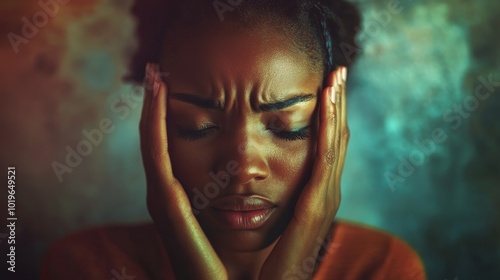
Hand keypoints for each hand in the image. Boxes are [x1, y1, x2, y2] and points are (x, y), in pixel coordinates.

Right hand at [139, 63, 226, 279]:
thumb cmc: (221, 261)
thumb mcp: (220, 224)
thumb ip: (221, 200)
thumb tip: (237, 178)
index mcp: (178, 197)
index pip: (167, 148)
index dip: (165, 117)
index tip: (171, 84)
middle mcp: (165, 194)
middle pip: (154, 140)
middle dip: (154, 105)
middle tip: (156, 71)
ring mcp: (162, 199)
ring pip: (152, 143)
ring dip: (152, 107)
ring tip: (155, 75)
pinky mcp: (167, 206)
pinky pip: (157, 157)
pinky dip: (154, 126)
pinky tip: (158, 98)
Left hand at [259, 67, 348, 279]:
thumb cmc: (269, 254)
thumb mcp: (273, 215)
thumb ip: (276, 191)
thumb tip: (262, 170)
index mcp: (316, 192)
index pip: (326, 145)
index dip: (328, 115)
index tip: (325, 84)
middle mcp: (326, 191)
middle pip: (336, 138)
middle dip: (338, 104)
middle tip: (338, 71)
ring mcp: (325, 198)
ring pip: (335, 142)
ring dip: (336, 108)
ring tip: (337, 76)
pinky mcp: (317, 204)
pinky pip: (326, 158)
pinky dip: (329, 128)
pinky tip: (328, 102)